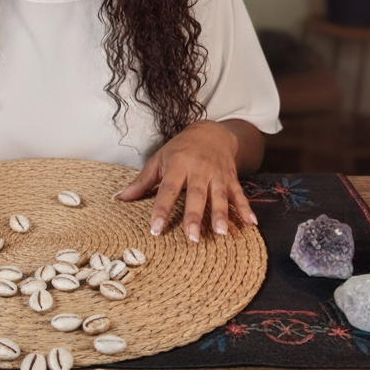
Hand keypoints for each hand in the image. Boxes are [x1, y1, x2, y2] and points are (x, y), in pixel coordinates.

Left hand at [114, 119, 257, 241]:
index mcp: (178, 165)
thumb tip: (118, 198)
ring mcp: (217, 174)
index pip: (168, 189)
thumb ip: (142, 182)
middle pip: (196, 195)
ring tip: (221, 234)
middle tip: (192, 238)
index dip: (161, 209)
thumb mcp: (159, 160)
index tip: (155, 229)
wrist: (210, 132)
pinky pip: (239, 194)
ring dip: (221, 215)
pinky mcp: (231, 178)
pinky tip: (251, 224)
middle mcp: (199, 169)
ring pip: (220, 196)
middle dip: (195, 216)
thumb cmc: (179, 149)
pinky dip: (246, 208)